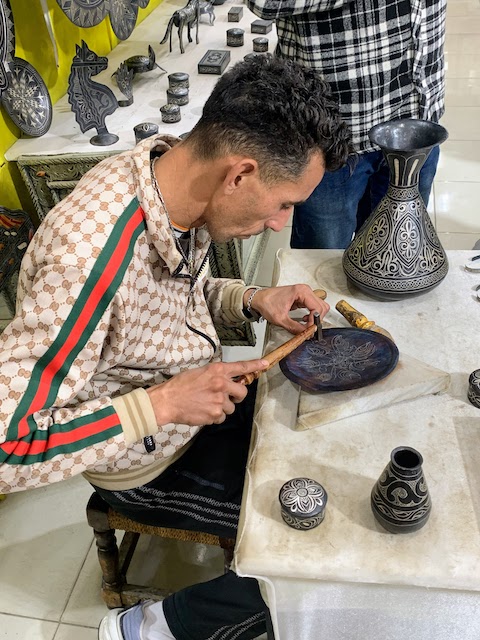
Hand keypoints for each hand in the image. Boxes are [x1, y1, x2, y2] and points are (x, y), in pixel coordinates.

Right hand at [146, 358, 267, 426]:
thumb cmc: (181, 385)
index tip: (265, 364)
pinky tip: (203, 411)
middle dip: (236, 396)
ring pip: (231, 407)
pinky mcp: (215, 414)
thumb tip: (229, 380)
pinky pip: (222, 417)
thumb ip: (216, 375)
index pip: (241, 367)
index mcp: (217, 370)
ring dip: (222, 407)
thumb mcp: (200, 372)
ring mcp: (219, 400)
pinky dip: (215, 416)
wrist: (167, 401)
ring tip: (207, 404)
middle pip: (242, 393)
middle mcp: (221, 384)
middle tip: (226, 397)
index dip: (255, 366)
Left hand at [245, 284, 328, 333]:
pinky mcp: (302, 297)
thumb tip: (306, 333)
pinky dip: (312, 314)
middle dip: (317, 319)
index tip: (309, 329)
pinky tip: (305, 319)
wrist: (259, 299)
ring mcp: (304, 293)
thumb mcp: (280, 319)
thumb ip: (295, 328)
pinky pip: (314, 306)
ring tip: (307, 324)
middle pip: (322, 306)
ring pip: (320, 306)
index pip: (317, 308)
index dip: (315, 321)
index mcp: (301, 291)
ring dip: (316, 317)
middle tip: (309, 329)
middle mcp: (305, 290)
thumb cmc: (267, 302)